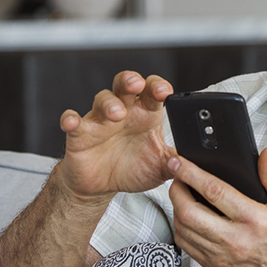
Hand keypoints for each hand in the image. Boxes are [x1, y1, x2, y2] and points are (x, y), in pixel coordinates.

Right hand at [56, 71, 176, 202]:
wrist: (102, 187)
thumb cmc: (132, 169)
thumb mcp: (160, 168)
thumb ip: (177, 162)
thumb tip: (196, 162)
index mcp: (145, 115)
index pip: (153, 92)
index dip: (159, 87)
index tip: (165, 91)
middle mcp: (123, 112)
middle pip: (126, 85)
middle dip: (131, 80)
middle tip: (137, 84)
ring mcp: (100, 121)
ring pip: (102, 100)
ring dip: (108, 103)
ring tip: (116, 113)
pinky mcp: (79, 134)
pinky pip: (72, 120)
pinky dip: (70, 119)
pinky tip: (72, 122)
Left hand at [167, 148, 266, 266]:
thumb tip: (266, 155)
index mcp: (254, 220)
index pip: (214, 191)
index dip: (191, 173)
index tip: (178, 162)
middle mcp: (235, 240)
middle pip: (189, 213)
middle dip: (176, 191)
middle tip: (176, 177)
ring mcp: (221, 256)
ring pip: (184, 230)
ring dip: (176, 209)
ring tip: (182, 195)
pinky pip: (187, 246)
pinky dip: (181, 229)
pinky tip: (188, 218)